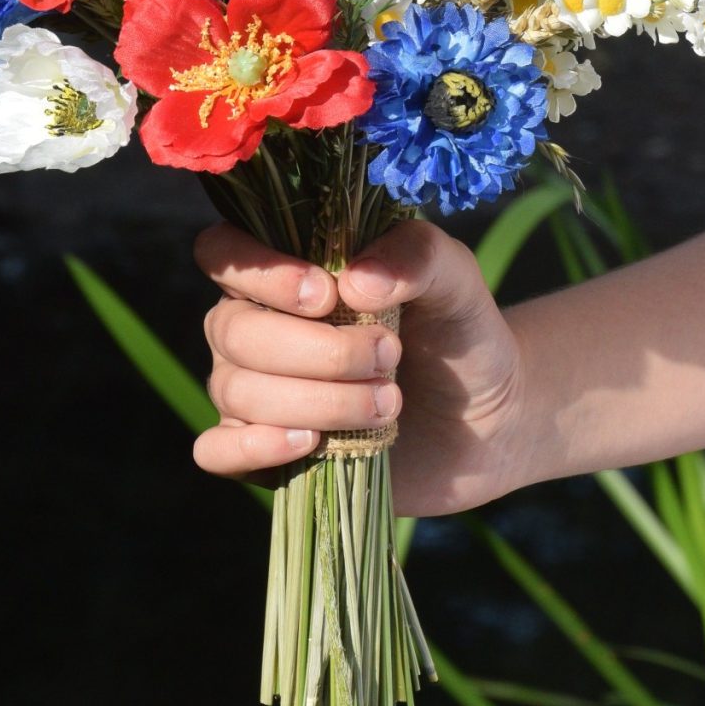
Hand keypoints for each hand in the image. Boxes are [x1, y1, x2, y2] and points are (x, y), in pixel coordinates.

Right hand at [192, 217, 531, 515]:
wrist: (487, 421)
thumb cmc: (457, 335)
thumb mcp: (455, 281)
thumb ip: (417, 255)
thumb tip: (355, 281)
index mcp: (285, 271)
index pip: (222, 253)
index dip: (261, 273)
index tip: (326, 295)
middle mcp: (254, 326)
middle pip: (234, 330)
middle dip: (318, 350)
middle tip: (390, 357)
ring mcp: (253, 391)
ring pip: (236, 390)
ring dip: (318, 400)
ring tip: (388, 404)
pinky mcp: (263, 452)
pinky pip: (216, 451)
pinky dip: (254, 446)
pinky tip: (312, 443)